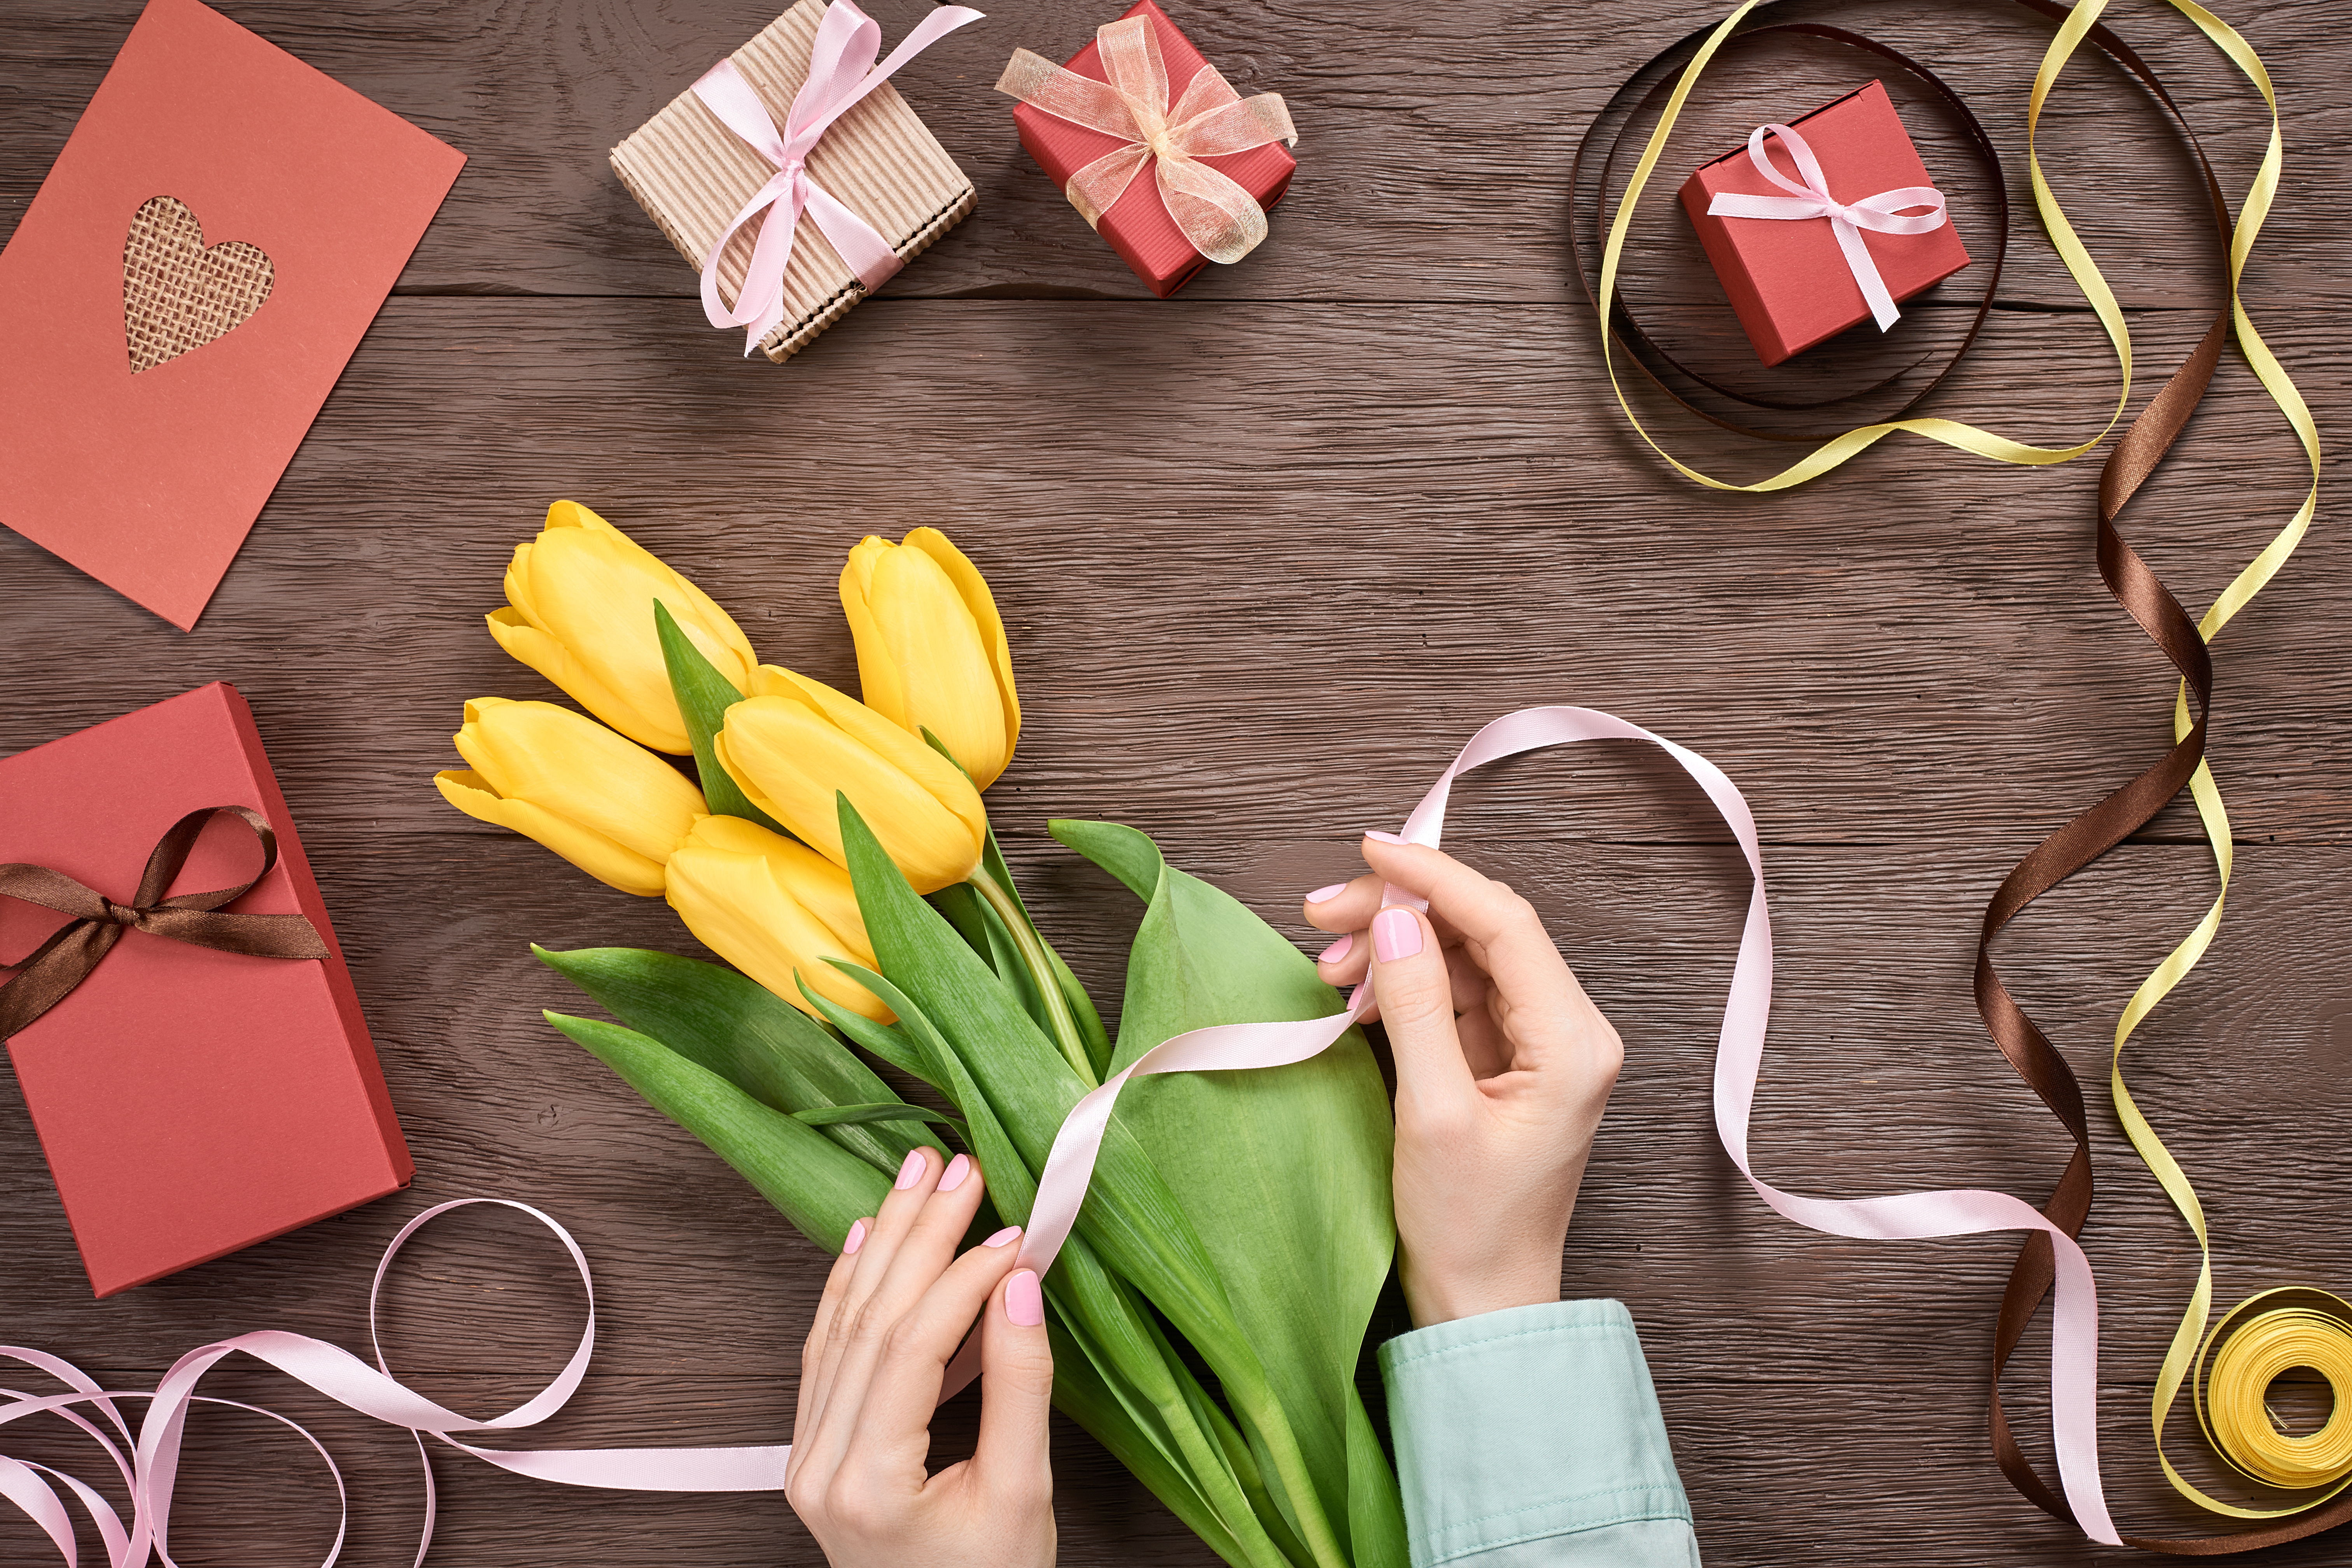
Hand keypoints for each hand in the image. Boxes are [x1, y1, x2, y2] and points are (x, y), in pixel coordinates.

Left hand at [785, 1146, 1055, 1567]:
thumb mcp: (1022, 1493)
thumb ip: (1020, 1389)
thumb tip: (1020, 1289)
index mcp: (867, 1482)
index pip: (912, 1347)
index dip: (964, 1279)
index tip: (1014, 1234)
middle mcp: (821, 1465)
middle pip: (869, 1320)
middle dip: (919, 1234)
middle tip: (959, 1168)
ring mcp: (810, 1457)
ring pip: (842, 1324)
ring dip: (885, 1243)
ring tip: (919, 1177)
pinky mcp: (818, 1449)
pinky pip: (828, 1350)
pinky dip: (853, 1288)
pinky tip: (872, 1237)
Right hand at [1304, 836, 1623, 1326]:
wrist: (1481, 1302)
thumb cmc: (1468, 1226)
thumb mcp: (1432, 1113)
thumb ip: (1417, 1007)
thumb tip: (1393, 918)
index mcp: (1572, 1042)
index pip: (1504, 922)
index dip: (1434, 876)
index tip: (1368, 851)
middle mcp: (1569, 1031)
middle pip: (1483, 928)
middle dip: (1400, 909)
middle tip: (1321, 916)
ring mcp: (1538, 1043)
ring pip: (1463, 953)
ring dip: (1394, 944)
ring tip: (1328, 966)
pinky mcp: (1507, 1058)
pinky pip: (1455, 991)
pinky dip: (1403, 979)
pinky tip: (1357, 992)